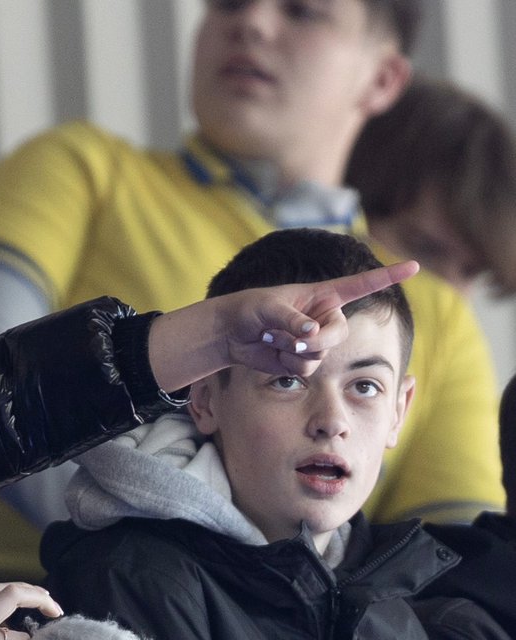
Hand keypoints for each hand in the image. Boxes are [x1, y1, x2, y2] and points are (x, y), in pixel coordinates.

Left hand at [147, 259, 419, 392]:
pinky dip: (287, 362)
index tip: (415, 265)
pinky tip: (272, 350)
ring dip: (293, 351)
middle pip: (338, 335)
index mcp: (323, 294)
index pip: (361, 285)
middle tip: (290, 337)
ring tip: (272, 337)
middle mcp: (325, 317)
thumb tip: (310, 333)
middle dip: (314, 340)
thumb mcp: (267, 308)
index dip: (388, 275)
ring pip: (320, 355)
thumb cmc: (249, 310)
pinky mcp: (302, 359)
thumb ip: (291, 319)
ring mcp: (315, 340)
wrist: (230, 334)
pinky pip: (305, 368)